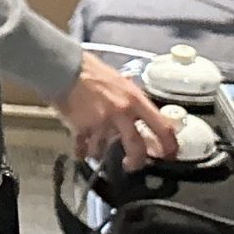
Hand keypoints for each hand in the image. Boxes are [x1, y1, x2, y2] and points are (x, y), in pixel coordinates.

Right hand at [54, 51, 179, 162]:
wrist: (64, 68)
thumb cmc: (91, 70)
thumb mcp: (121, 81)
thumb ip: (131, 99)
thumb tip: (140, 111)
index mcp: (135, 100)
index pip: (162, 127)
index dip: (169, 146)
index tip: (169, 155)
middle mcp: (122, 113)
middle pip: (137, 148)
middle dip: (136, 162)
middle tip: (132, 165)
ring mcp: (101, 122)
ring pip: (105, 150)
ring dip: (100, 153)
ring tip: (96, 152)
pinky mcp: (82, 127)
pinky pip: (83, 147)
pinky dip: (82, 151)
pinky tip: (81, 151)